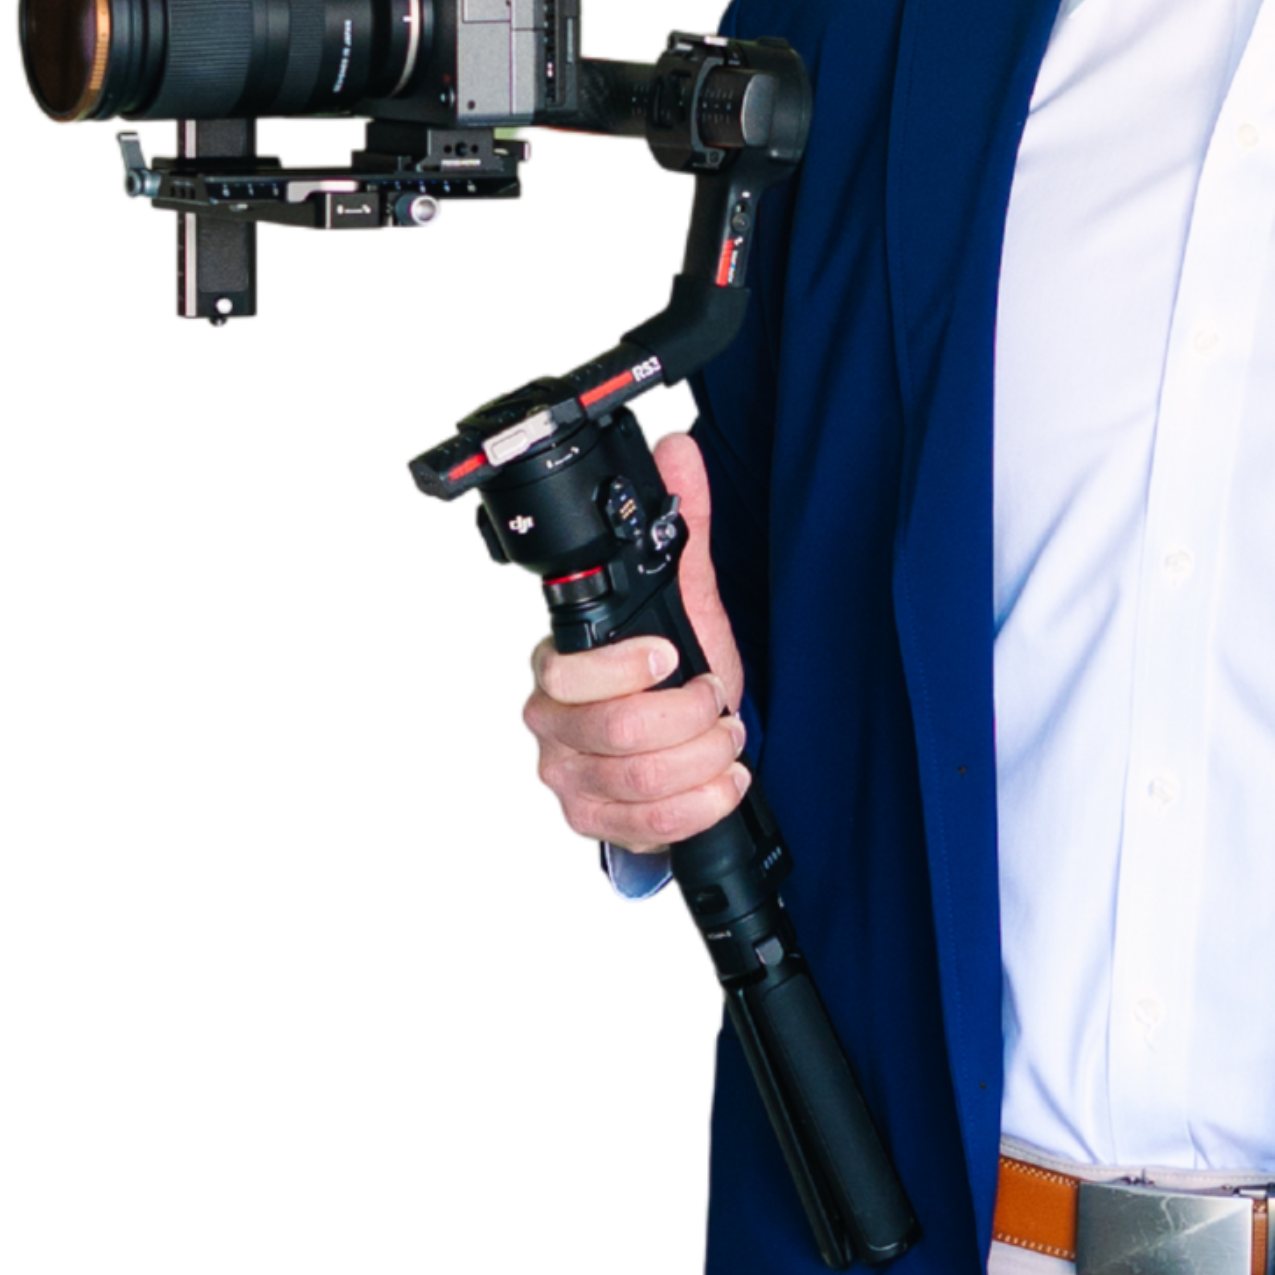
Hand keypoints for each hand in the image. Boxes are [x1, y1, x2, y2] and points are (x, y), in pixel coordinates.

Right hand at [517, 427, 751, 853]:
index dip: (627, 669)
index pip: (568, 675)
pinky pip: (654, 825)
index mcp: (555, 666)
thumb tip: (675, 449)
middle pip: (620, 733)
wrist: (676, 738)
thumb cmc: (668, 669)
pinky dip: (706, 801)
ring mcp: (568, 779)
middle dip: (694, 715)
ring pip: (645, 781)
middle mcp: (549, 726)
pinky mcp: (594, 823)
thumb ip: (683, 523)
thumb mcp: (683, 597)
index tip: (671, 656)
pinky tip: (725, 778)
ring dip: (708, 756)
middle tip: (718, 698)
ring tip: (726, 734)